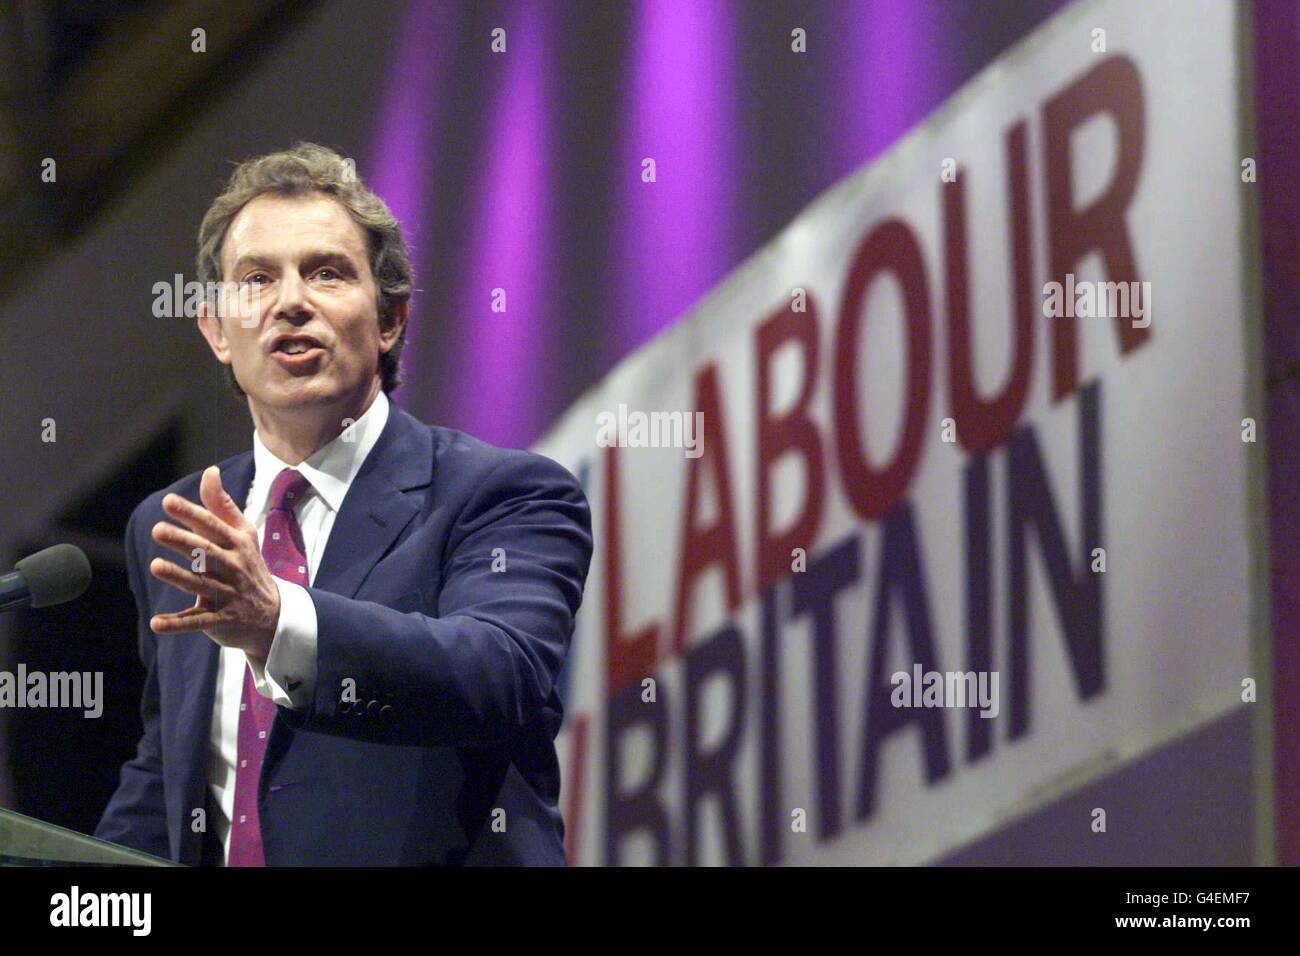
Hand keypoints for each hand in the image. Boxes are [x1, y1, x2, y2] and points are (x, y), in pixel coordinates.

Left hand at [148, 465, 280, 663]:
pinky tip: (156, 623)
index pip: (213, 526)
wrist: (274, 614)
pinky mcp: (221, 620)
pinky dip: (178, 624)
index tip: (168, 502)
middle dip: (184, 542)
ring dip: (179, 577)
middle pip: (207, 553)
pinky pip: (198, 621)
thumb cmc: (248, 565)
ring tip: (156, 566)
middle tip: (158, 530)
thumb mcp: (242, 534)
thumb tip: (209, 471)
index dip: (191, 514)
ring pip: (202, 585)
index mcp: (238, 544)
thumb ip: (221, 505)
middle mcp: (234, 567)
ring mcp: (229, 595)